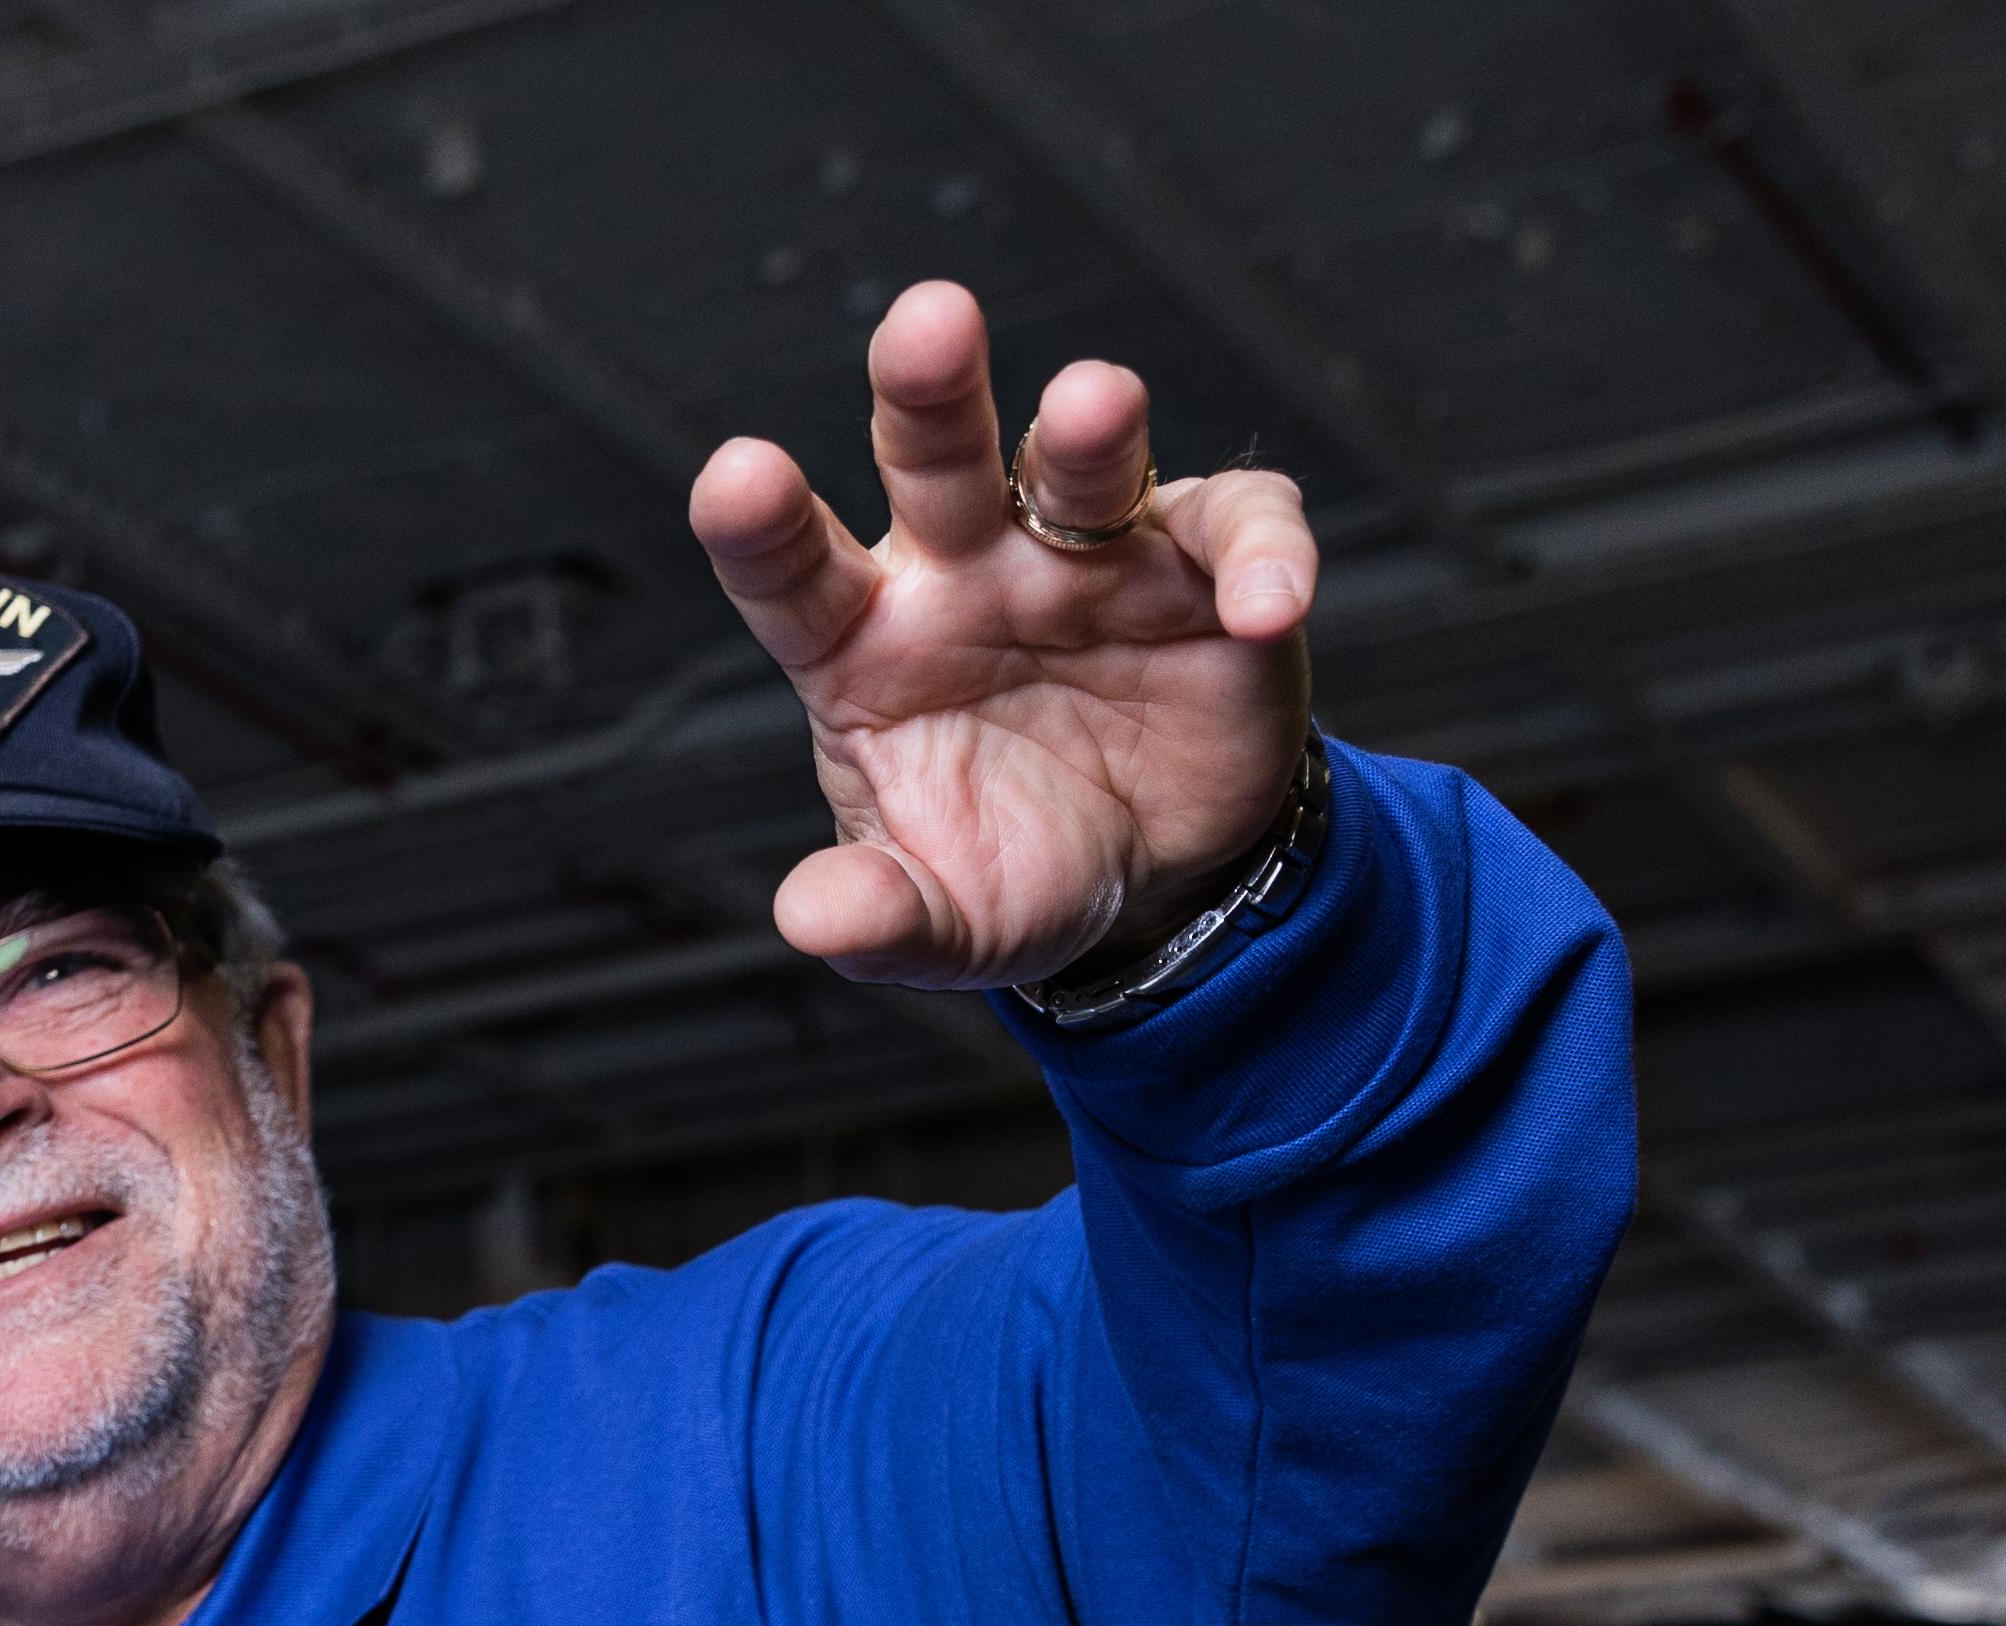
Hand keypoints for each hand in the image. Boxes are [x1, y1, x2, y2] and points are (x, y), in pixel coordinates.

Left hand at [687, 280, 1315, 993]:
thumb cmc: (1016, 870)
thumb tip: (813, 920)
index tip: (738, 475)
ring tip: (1094, 403)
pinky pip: (1240, 528)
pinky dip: (1265, 552)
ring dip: (1091, 430)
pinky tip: (1268, 604)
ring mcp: (1087, 558)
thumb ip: (878, 919)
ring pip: (1082, 464)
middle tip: (928, 323)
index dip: (762, 523)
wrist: (1154, 885)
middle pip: (936, 460)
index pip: (794, 571)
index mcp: (867, 644)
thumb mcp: (939, 922)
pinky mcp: (1205, 569)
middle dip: (930, 391)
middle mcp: (968, 574)